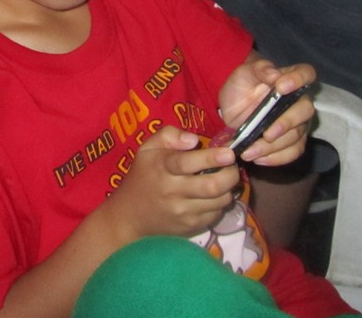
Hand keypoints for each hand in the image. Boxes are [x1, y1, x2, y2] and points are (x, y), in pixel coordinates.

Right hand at [96, 126, 241, 243]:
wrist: (129, 216)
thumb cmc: (142, 175)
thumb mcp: (147, 149)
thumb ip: (169, 136)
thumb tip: (193, 139)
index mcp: (162, 168)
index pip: (188, 163)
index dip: (211, 158)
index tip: (229, 153)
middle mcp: (173, 192)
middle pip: (212, 186)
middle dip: (230, 174)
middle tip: (232, 166)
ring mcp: (183, 212)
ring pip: (219, 201)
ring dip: (228, 189)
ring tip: (224, 179)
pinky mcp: (190, 227)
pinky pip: (216, 214)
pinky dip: (220, 203)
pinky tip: (213, 195)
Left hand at [218, 56, 315, 166]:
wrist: (231, 106)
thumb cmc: (242, 85)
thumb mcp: (244, 72)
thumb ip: (260, 69)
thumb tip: (275, 75)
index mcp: (290, 78)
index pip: (306, 73)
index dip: (298, 80)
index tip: (280, 88)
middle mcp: (299, 101)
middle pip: (305, 111)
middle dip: (286, 123)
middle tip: (266, 134)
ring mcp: (298, 123)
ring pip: (296, 136)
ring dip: (274, 147)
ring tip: (250, 151)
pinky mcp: (292, 141)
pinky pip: (293, 152)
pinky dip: (276, 158)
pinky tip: (258, 158)